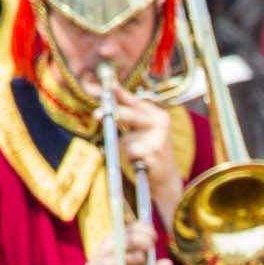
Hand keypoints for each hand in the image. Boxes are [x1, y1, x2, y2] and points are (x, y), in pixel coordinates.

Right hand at [80, 221, 166, 264]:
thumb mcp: (121, 253)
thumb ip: (142, 252)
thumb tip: (169, 263)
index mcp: (113, 237)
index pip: (135, 227)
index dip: (148, 231)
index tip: (154, 238)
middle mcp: (110, 247)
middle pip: (136, 240)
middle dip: (148, 244)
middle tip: (150, 250)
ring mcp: (110, 262)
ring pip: (139, 257)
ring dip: (146, 263)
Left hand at [113, 93, 184, 223]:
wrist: (167, 178)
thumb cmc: (151, 150)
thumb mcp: (144, 128)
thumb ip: (129, 111)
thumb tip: (109, 90)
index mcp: (159, 115)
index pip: (133, 101)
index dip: (116, 93)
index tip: (103, 86)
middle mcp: (161, 124)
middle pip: (129, 115)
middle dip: (112, 114)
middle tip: (96, 114)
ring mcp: (158, 139)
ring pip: (126, 138)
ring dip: (126, 146)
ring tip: (139, 153)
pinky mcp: (153, 153)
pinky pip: (129, 152)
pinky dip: (130, 157)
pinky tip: (141, 161)